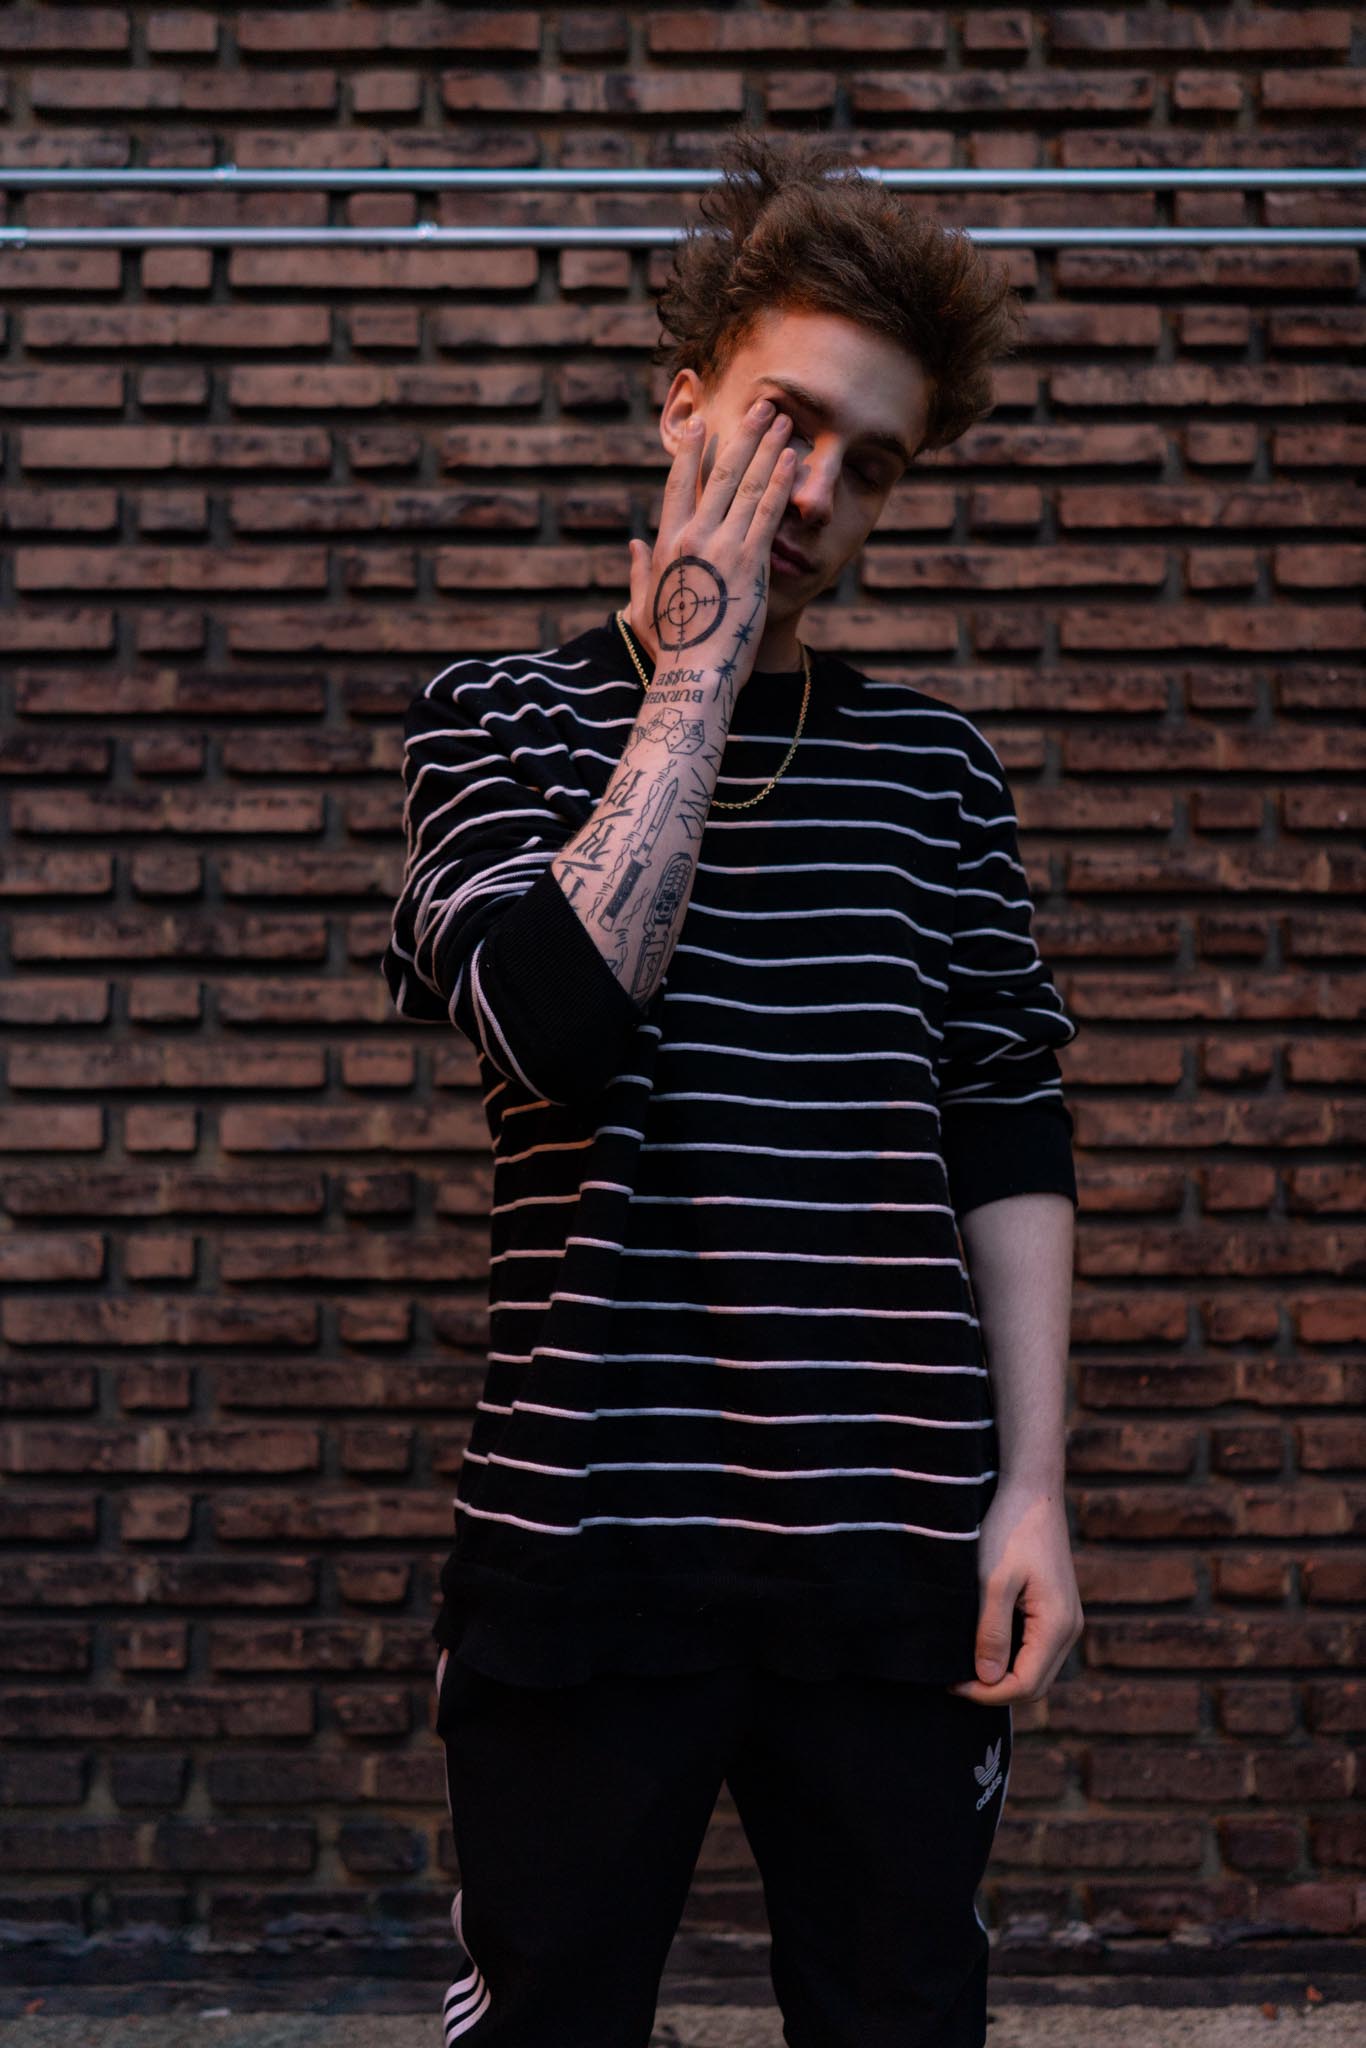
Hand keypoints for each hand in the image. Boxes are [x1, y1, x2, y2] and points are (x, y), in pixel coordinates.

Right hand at [625, 398, 797, 699]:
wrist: (693, 676)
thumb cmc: (668, 651)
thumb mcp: (642, 608)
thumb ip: (638, 572)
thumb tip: (633, 544)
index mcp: (667, 545)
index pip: (679, 485)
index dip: (692, 451)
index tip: (704, 424)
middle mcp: (693, 537)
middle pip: (720, 474)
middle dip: (742, 436)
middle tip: (760, 407)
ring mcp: (723, 546)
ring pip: (748, 485)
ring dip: (767, 449)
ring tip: (782, 421)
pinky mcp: (751, 562)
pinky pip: (769, 512)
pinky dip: (781, 482)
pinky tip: (792, 458)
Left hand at [947, 1481, 1084, 1705]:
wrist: (1032, 1492)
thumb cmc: (1010, 1530)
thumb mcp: (993, 1581)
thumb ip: (992, 1632)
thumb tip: (987, 1680)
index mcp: (1057, 1625)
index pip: (1025, 1685)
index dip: (988, 1694)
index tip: (952, 1684)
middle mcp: (1069, 1629)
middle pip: (1034, 1684)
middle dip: (994, 1689)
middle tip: (953, 1679)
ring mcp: (1065, 1619)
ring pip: (1035, 1668)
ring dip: (1002, 1675)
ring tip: (964, 1664)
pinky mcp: (1056, 1608)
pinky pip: (1035, 1648)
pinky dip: (1011, 1656)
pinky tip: (983, 1644)